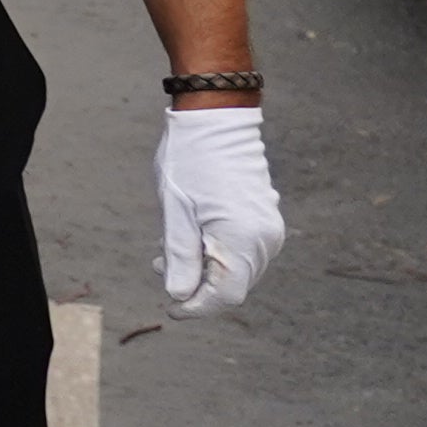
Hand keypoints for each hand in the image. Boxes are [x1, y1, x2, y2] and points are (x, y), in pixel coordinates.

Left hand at [155, 105, 280, 314]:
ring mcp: (268, 227)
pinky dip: (215, 252)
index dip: (197, 307)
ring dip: (204, 268)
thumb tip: (178, 295)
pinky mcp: (264, 217)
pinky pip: (242, 248)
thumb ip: (180, 257)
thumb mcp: (175, 212)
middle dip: (196, 285)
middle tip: (158, 267)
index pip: (226, 295)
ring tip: (165, 252)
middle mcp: (265, 239)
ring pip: (237, 268)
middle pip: (233, 284)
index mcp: (244, 239)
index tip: (171, 308)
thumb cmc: (190, 160)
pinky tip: (188, 238)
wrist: (215, 117)